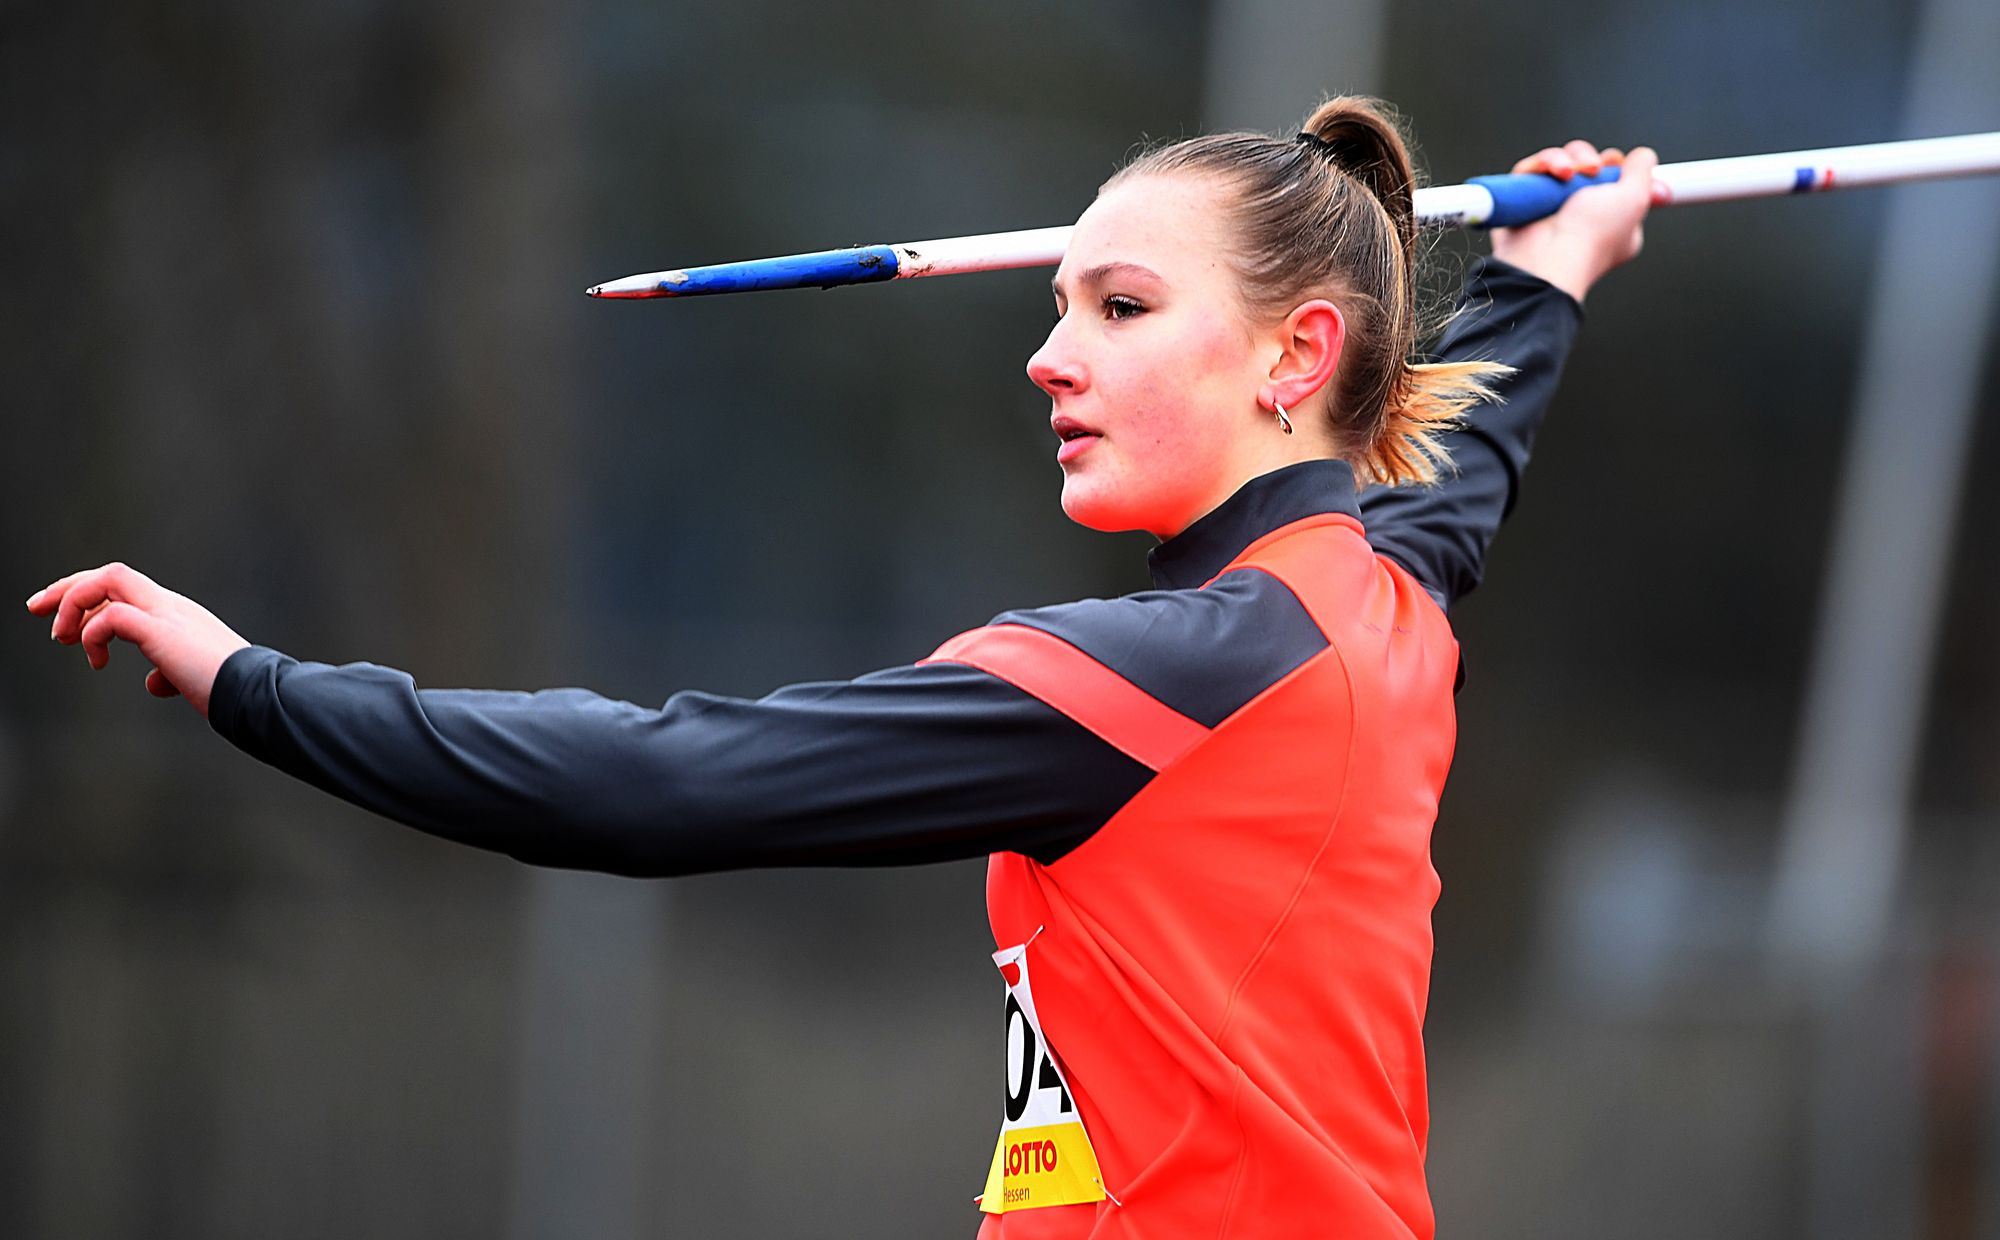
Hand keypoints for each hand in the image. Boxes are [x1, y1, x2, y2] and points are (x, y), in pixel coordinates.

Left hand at [26, 563, 249, 716]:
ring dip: (74, 605)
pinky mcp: (161, 631)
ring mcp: (167, 614)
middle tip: (37, 610)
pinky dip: (94, 633)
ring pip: (108, 581)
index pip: (124, 587)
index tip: (61, 621)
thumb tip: (153, 683)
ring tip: (63, 637)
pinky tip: (95, 659)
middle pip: (110, 574)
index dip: (87, 596)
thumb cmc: (231, 689)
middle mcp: (171, 605)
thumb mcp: (193, 677)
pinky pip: (112, 616)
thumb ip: (170, 673)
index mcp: (177, 614)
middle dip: (67, 589)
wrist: (256, 693)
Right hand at [1490, 139, 1661, 303]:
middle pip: (1587, 165)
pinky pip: (1533, 168)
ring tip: (1568, 173)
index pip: (1616, 182)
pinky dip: (1543, 163)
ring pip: (1561, 162)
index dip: (1617, 167)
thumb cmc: (1593, 236)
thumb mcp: (1636, 199)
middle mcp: (1582, 213)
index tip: (1617, 164)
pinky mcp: (1525, 201)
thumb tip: (1643, 155)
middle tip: (1592, 170)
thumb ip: (1643, 171)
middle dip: (1589, 159)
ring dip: (1567, 159)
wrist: (1550, 256)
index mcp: (1613, 220)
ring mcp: (1551, 207)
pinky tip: (1552, 173)